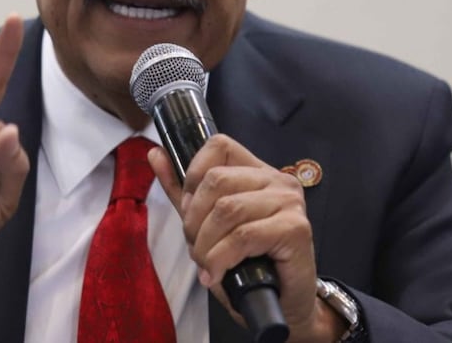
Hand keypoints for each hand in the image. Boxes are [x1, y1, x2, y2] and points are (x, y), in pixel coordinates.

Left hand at [148, 135, 345, 342]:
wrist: (284, 305)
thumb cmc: (249, 266)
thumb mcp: (208, 224)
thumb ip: (182, 190)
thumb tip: (155, 154)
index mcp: (258, 172)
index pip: (219, 146)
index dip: (193, 174)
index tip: (188, 208)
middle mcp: (277, 181)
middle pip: (216, 180)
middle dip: (194, 219)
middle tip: (196, 247)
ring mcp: (289, 202)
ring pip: (227, 209)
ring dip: (205, 244)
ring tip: (206, 265)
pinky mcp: (296, 228)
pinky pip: (243, 236)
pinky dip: (220, 258)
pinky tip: (217, 274)